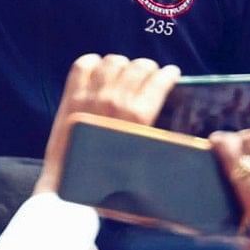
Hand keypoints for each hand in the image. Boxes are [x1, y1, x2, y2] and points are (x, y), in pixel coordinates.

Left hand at [39, 54, 177, 196]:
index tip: (171, 74)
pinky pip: (83, 65)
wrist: (67, 187)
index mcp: (137, 118)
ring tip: (123, 73)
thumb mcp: (143, 167)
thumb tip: (181, 141)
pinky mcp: (71, 98)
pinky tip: (98, 71)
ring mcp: (91, 97)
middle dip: (148, 68)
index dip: (169, 74)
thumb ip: (159, 146)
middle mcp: (116, 102)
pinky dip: (92, 63)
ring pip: (113, 61)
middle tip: (149, 75)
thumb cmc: (107, 184)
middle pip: (138, 66)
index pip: (159, 81)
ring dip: (122, 64)